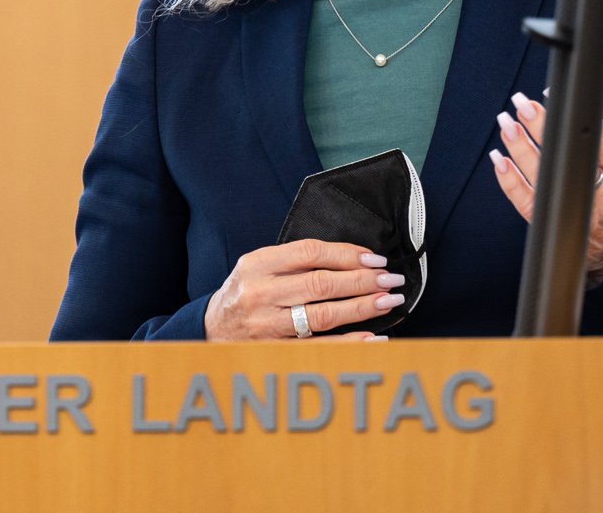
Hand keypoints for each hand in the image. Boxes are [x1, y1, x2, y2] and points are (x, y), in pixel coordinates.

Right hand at [203, 239, 404, 341]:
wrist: (211, 329)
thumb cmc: (245, 292)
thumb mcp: (259, 266)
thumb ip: (294, 261)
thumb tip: (351, 259)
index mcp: (258, 263)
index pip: (311, 253)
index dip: (346, 254)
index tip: (375, 258)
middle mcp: (261, 292)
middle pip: (321, 284)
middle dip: (362, 280)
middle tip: (391, 280)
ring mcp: (268, 324)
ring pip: (323, 315)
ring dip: (362, 308)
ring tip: (389, 301)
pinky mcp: (276, 350)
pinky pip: (320, 347)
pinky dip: (350, 342)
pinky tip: (374, 337)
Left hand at [488, 63, 602, 284]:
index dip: (583, 118)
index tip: (558, 94)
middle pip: (572, 159)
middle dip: (545, 130)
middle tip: (523, 104)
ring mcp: (579, 208)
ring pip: (546, 179)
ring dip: (521, 149)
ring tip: (506, 123)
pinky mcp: (556, 221)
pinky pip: (529, 203)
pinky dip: (510, 181)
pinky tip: (499, 159)